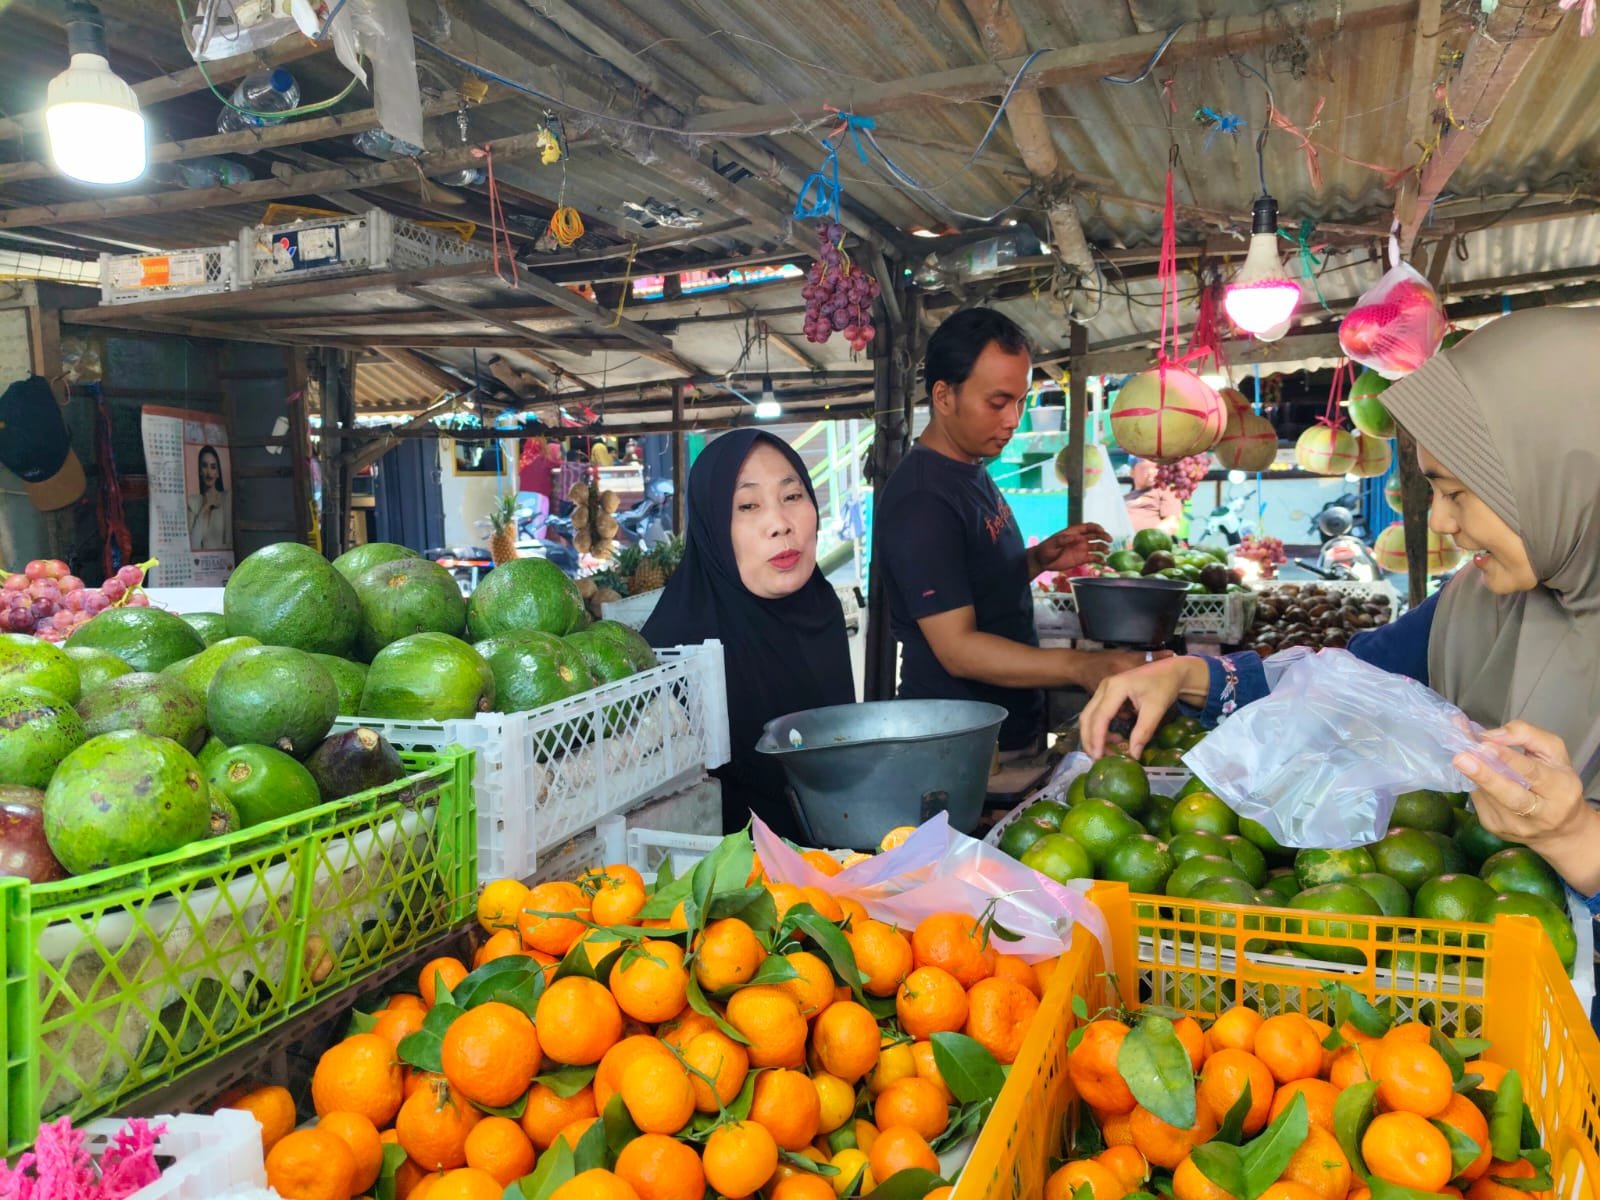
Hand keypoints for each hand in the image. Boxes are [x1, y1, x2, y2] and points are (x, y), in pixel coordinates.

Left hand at [1029, 523, 1109, 575]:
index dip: (1096, 527)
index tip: (1102, 530)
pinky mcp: (1082, 558)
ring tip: (1107, 552)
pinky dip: (1100, 559)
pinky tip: (1104, 562)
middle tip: (1109, 540)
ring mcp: (1081, 549)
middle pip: (1095, 535)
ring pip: (1097, 546)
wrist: (1042, 561)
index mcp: (1073, 532)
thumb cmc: (1046, 550)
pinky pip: (1094, 558)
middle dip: (1104, 536)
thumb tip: (1077, 537)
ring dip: (1103, 548)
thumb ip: (1064, 540)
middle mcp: (1080, 539)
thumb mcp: (1053, 543)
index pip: (1088, 527)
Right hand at [1079, 655, 1205, 758]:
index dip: (1097, 738)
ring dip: (1094, 735)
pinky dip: (1101, 729)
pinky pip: (1097, 714)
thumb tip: (1133, 756)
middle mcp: (1104, 687)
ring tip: (1110, 750)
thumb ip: (1143, 732)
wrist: (1170, 670)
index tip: (1099, 757)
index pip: (1100, 717)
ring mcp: (1103, 689)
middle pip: (1088, 717)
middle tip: (1099, 759)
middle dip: (1090, 740)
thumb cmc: (1164, 685)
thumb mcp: (1156, 709)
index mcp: (1115, 687)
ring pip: (1089, 716)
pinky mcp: (1106, 694)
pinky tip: (1115, 738)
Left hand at [1454, 721, 1589, 847]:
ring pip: (1488, 796)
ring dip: (1473, 776)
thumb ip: (1526, 735)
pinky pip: (1479, 801)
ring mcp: (1516, 825)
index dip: (1508, 759)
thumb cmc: (1556, 782)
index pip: (1533, 773)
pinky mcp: (1496, 827)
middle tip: (1461, 758)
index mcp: (1561, 789)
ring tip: (1461, 758)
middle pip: (1510, 795)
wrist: (1559, 828)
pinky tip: (1473, 773)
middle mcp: (1541, 813)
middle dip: (1484, 775)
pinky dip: (1474, 784)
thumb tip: (1491, 736)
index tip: (1485, 745)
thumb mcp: (1553, 751)